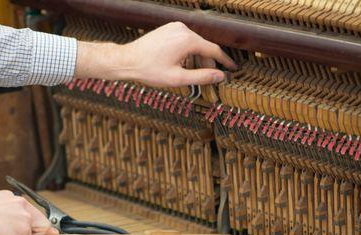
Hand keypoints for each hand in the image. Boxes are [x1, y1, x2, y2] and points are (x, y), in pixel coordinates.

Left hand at [75, 22, 236, 86]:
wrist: (127, 60)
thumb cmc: (149, 70)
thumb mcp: (178, 79)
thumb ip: (202, 77)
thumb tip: (220, 77)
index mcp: (188, 40)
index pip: (213, 51)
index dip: (224, 62)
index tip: (233, 69)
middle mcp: (183, 29)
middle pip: (204, 47)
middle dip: (208, 64)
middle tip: (210, 80)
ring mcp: (175, 27)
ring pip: (194, 45)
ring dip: (197, 60)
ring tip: (192, 76)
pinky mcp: (168, 29)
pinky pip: (185, 41)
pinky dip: (188, 53)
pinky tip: (182, 66)